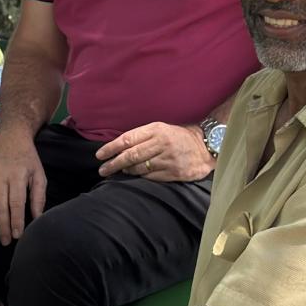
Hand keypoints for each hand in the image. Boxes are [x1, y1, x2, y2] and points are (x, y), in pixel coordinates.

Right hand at [0, 128, 46, 243]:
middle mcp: (0, 177)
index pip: (16, 204)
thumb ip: (39, 196)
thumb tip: (38, 217)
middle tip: (5, 242)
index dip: (17, 221)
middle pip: (0, 206)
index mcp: (17, 177)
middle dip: (2, 225)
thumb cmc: (27, 158)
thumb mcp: (39, 174)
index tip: (18, 235)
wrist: (12, 136)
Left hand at [96, 120, 212, 183]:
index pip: (128, 139)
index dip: (111, 148)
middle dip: (113, 163)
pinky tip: (135, 175)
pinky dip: (140, 176)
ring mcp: (168, 159)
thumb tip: (118, 147)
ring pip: (139, 167)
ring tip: (118, 171)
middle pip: (131, 155)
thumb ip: (141, 136)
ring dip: (126, 170)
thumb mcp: (161, 129)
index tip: (100, 155)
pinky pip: (150, 176)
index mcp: (156, 130)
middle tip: (102, 169)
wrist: (205, 147)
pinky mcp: (174, 172)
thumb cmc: (178, 137)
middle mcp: (161, 143)